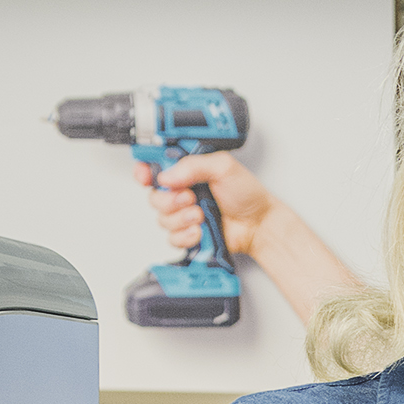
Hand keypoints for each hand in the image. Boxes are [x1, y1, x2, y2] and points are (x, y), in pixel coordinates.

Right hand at [145, 150, 278, 257]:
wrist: (259, 224)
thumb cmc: (247, 194)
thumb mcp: (222, 167)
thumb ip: (193, 165)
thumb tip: (166, 176)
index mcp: (187, 171)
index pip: (153, 169)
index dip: (144, 173)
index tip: (145, 176)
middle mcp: (182, 191)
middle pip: (154, 197)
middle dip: (170, 200)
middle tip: (190, 198)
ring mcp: (184, 214)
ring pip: (162, 219)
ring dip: (181, 218)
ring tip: (201, 215)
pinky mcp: (188, 234)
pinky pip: (172, 238)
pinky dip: (185, 236)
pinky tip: (199, 231)